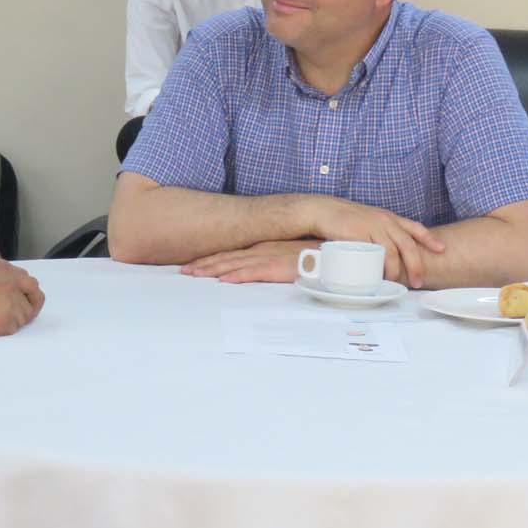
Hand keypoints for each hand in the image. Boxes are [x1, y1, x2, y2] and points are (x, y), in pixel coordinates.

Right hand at [0, 262, 43, 335]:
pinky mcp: (7, 322)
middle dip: (25, 309)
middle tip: (14, 315)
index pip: (33, 284)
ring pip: (23, 317)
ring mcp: (12, 306)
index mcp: (7, 274)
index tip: (29, 301)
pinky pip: (14, 328)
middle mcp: (13, 288)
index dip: (32, 295)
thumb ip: (2, 273)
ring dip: (13, 319)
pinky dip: (5, 328)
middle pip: (31, 304)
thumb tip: (18, 279)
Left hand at [182, 240, 320, 283]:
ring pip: (237, 264)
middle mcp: (266, 249)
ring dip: (214, 269)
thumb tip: (268, 272)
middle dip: (206, 264)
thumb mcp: (296, 259)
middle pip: (229, 257)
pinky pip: (256, 272)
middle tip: (184, 271)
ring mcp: (273, 257)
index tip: (196, 265)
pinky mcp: (282, 267)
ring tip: (194, 275)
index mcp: (268, 247)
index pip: (235, 254)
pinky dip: (239, 275)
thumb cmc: (322, 257)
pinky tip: (224, 280)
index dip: (214, 259)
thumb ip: (280, 264)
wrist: (343, 250)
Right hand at [316, 202, 445, 288]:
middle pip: (408, 244)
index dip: (429, 239)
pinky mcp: (361, 235)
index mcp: (388, 217)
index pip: (415, 227)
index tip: (441, 249)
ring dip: (398, 270)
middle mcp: (385, 221)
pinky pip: (376, 254)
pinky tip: (381, 275)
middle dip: (416, 265)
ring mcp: (373, 227)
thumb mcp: (368, 220)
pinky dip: (381, 267)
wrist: (323, 210)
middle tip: (418, 280)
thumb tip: (388, 251)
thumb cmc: (344, 218)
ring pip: (393, 251)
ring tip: (398, 282)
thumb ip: (380, 232)